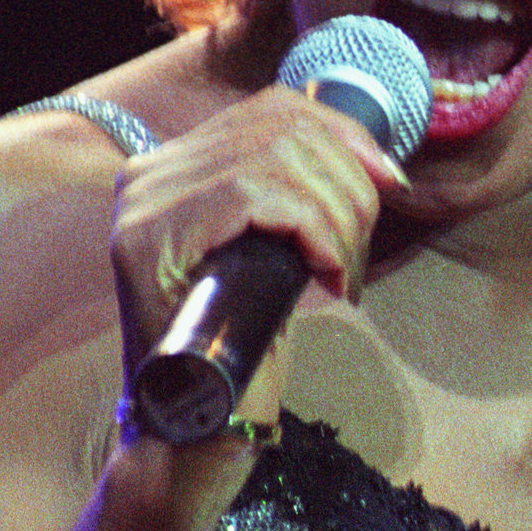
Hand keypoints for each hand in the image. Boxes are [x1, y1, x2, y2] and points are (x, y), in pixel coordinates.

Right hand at [109, 84, 408, 382]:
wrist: (202, 422)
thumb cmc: (246, 341)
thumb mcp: (280, 249)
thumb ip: (298, 194)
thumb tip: (374, 159)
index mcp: (175, 167)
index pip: (272, 108)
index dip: (343, 133)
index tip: (388, 180)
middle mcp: (149, 174)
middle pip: (281, 129)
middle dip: (347, 182)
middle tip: (360, 247)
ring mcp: (143, 203)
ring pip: (275, 159)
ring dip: (336, 215)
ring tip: (343, 269)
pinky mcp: (150, 237)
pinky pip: (256, 196)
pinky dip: (313, 231)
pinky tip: (327, 275)